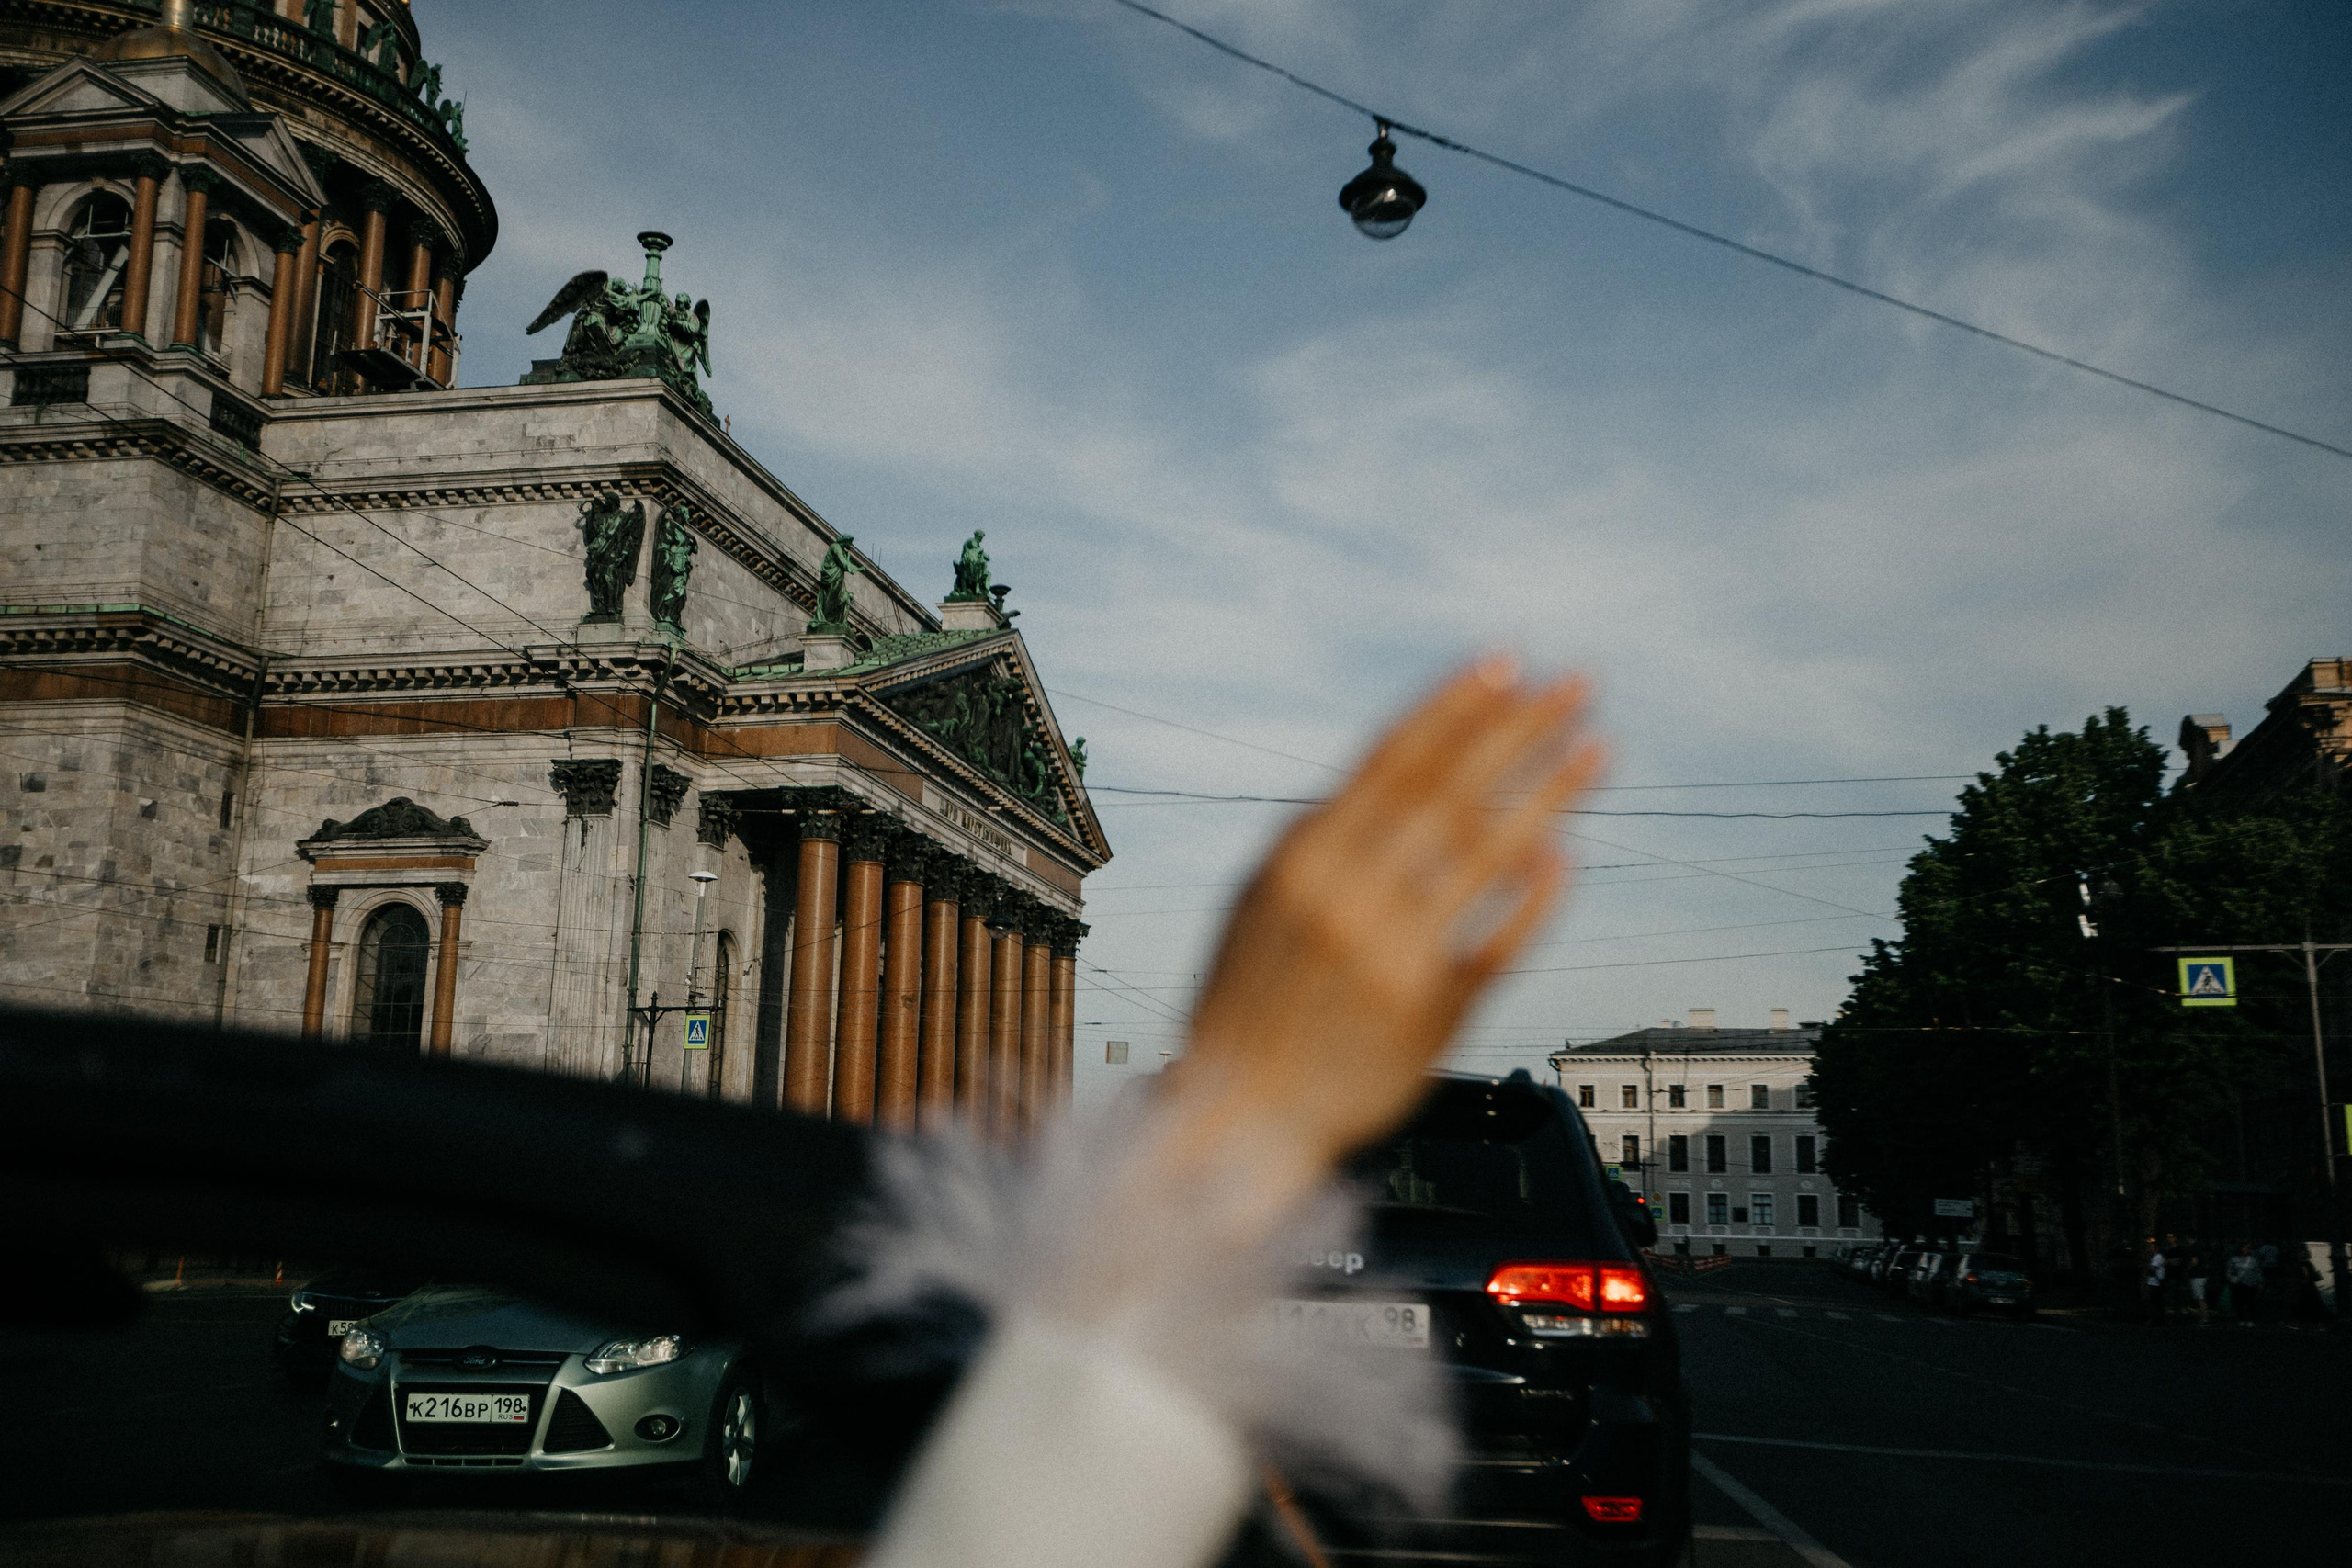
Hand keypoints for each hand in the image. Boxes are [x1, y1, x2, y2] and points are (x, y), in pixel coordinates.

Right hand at [1161, 658, 1602, 1198]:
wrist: (1237, 1120)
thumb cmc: (1251, 1003)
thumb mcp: (1259, 903)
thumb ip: (1320, 840)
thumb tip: (1387, 777)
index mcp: (1302, 857)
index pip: (1393, 759)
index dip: (1454, 706)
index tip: (1507, 660)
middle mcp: (1348, 895)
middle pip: (1452, 789)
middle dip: (1521, 729)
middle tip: (1581, 682)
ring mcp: (1391, 953)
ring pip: (1488, 852)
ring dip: (1551, 794)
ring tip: (1602, 747)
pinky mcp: (1429, 1012)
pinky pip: (1498, 941)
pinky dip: (1534, 896)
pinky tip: (1568, 854)